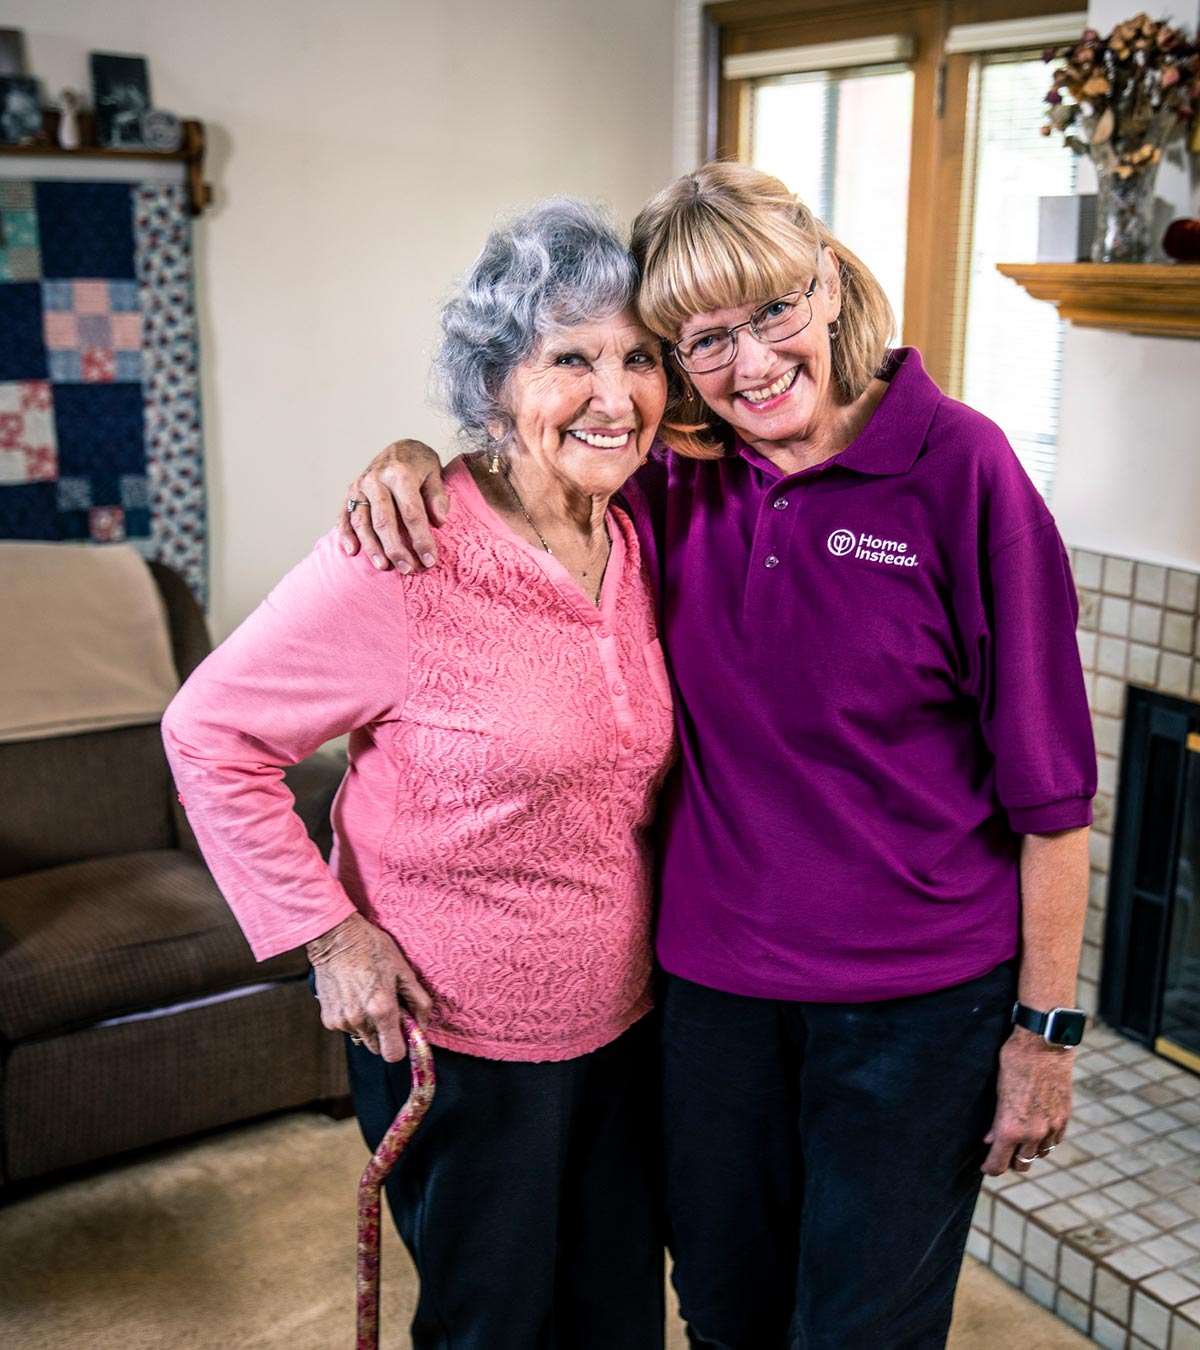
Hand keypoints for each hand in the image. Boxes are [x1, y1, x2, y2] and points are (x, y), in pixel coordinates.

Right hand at [308, 912, 431, 1061]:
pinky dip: (354, 1018)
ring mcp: (341, 1022)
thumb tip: (423, 1028)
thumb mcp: (404, 971)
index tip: (404, 1032)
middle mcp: (359, 1020)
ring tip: (369, 996)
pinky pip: (348, 1028)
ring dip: (369, 1025)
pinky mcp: (328, 1019)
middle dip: (386, 1034)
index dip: (402, 1045)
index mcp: (382, 1010)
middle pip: (378, 1049)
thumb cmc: (373, 948)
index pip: (394, 1055)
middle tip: (388, 1008)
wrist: (336, 937)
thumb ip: (418, 1003)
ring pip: (363, 1037)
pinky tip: (354, 995)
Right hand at [337, 439, 447, 572]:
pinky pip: (344, 516)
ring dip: (371, 547)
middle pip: (384, 520)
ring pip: (362, 521)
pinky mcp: (350, 492)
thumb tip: (439, 521)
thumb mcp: (435, 473)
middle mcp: (376, 480)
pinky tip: (351, 552)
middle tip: (406, 569)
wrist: (399, 447)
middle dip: (395, 548)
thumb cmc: (419, 464)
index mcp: (400, 474)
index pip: (412, 513)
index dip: (421, 539)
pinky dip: (345, 534)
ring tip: (383, 566)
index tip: (430, 560)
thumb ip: (437, 496)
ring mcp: (360, 486)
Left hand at [981, 1028, 1072, 1174]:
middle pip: (1022, 1164)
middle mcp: (1033, 1134)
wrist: (1044, 1047)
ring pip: (1039, 1155)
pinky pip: (1054, 1142)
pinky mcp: (1064, 1119)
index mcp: (1010, 1129)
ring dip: (1029, 1151)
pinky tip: (1037, 1130)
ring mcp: (1051, 1128)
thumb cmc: (1014, 1064)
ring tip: (1020, 1140)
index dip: (990, 1168)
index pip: (999, 1164)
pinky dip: (1045, 1141)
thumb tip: (991, 1140)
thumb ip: (996, 1121)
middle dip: (1010, 1161)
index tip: (986, 1167)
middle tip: (1003, 1152)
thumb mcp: (998, 1091)